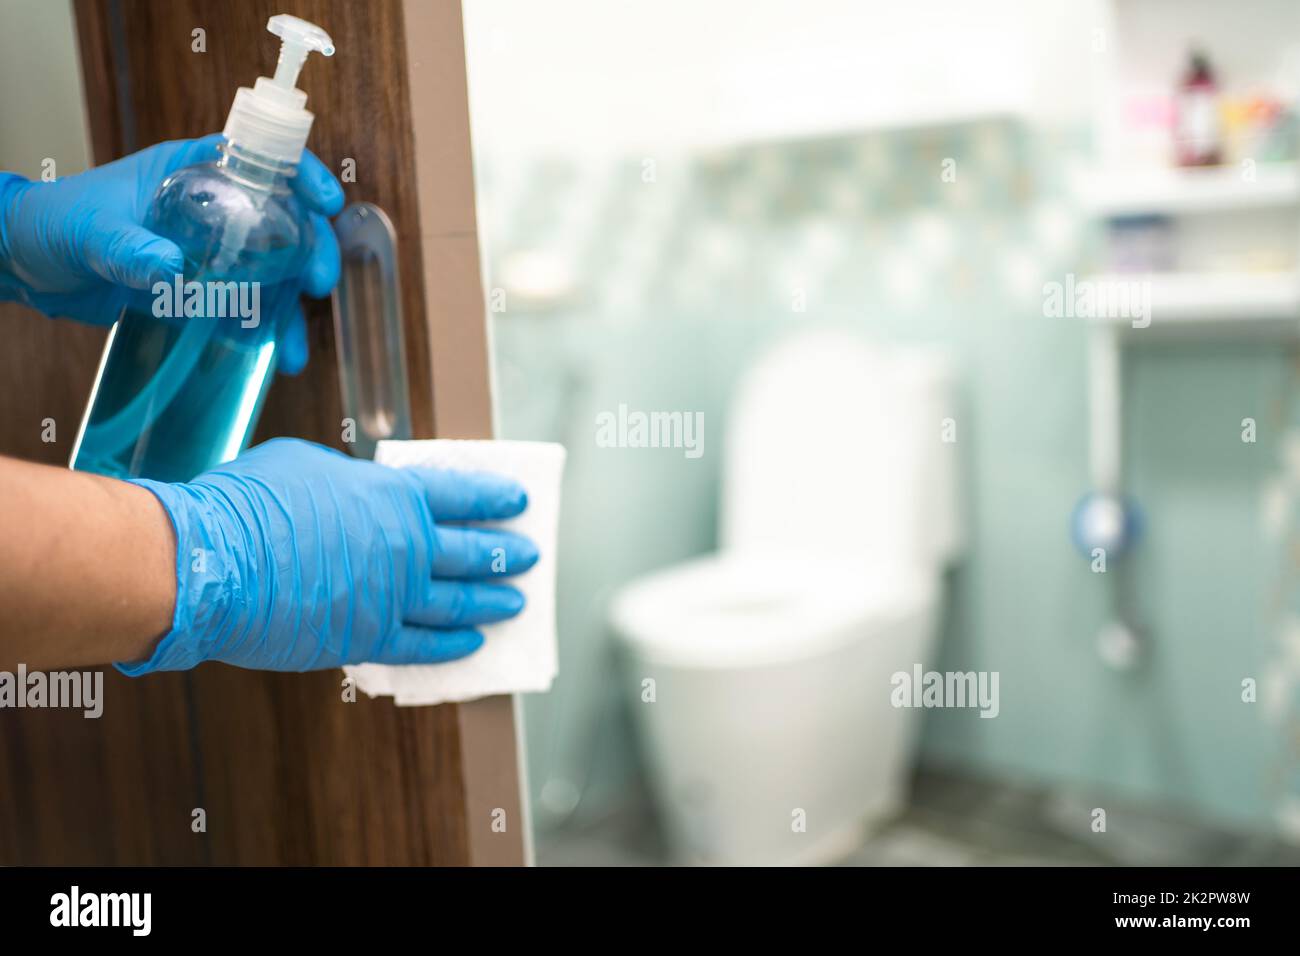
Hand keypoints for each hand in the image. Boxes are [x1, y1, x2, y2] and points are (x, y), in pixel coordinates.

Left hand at [0, 135, 342, 372]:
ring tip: (294, 345)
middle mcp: (213, 208)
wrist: (28, 264)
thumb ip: (128, 246)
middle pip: (284, 221)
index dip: (301, 175)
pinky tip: (272, 358)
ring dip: (292, 308)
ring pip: (273, 273)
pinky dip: (264, 333)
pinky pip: (247, 308)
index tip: (325, 202)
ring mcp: (212, 251)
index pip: (261, 159)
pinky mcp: (203, 289)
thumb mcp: (91, 230)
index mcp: (192, 172)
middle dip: (311, 250)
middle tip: (317, 281)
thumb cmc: (56, 222)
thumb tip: (170, 268)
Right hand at [119, 438, 537, 673]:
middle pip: (470, 550)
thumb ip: (349, 484)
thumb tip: (359, 495)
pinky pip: (422, 645)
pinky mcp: (366, 637)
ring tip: (516, 601)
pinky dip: (451, 644)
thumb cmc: (247, 505)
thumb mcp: (306, 465)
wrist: (213, 563)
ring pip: (457, 601)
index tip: (518, 501)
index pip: (459, 493)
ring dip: (491, 599)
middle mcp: (404, 545)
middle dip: (505, 553)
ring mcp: (391, 595)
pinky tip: (472, 642)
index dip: (492, 497)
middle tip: (528, 555)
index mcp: (392, 494)